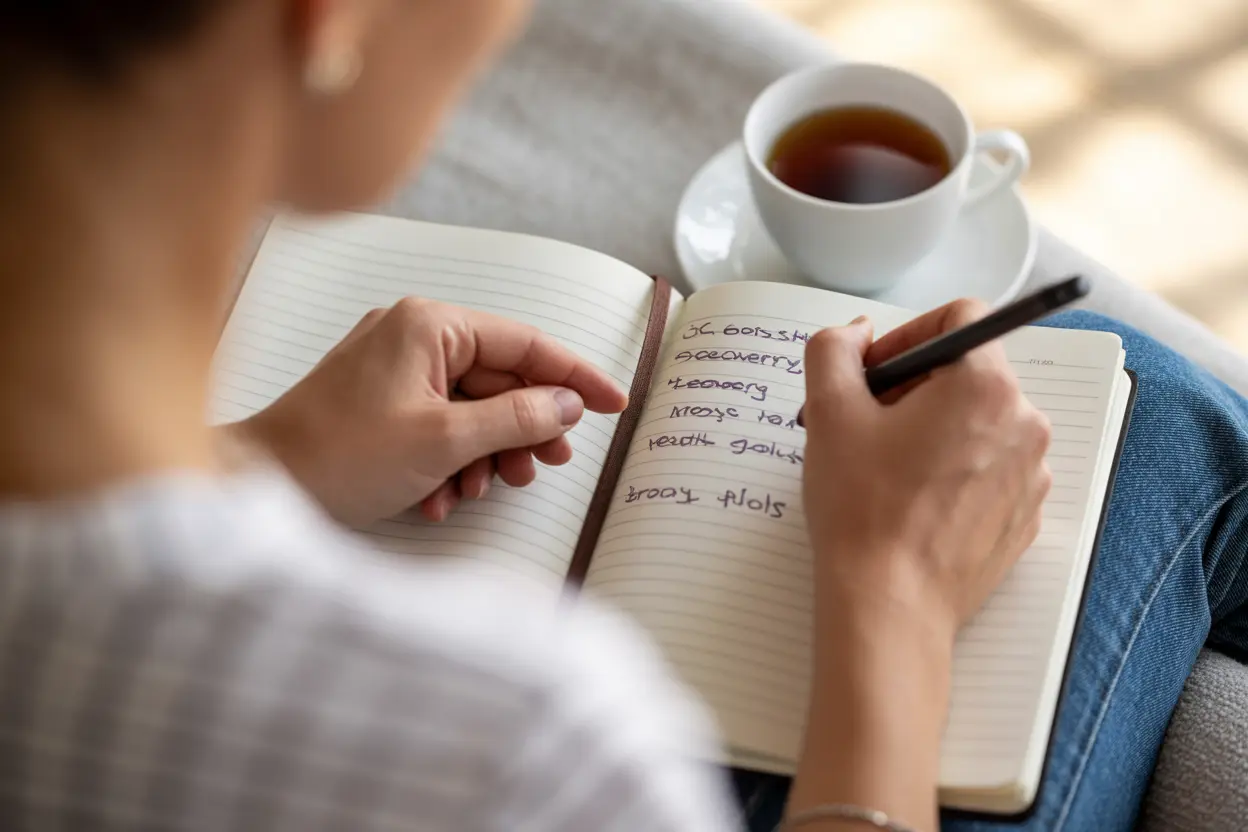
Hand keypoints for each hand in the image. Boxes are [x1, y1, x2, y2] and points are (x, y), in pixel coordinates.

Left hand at [229, 298, 627, 526]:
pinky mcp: (381, 402)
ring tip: (484, 490)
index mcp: (431, 325)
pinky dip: (450, 460)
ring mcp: (395, 369)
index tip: (613, 403)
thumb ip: (516, 418)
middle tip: (546, 466)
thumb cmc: (341, 454)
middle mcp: (414, 335)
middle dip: (522, 430)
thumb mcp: (444, 441)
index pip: (525, 342)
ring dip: (486, 453)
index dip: (574, 376)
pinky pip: (438, 424)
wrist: (259, 483)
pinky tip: (442, 499)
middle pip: (499, 379)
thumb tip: (566, 405)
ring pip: (471, 408)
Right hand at [801, 300, 1051, 645]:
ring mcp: (1033, 475)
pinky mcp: (1026, 516)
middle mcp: (1025, 423)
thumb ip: (834, 349)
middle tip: (865, 424)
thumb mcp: (829, 412)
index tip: (871, 374)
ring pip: (979, 422)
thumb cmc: (862, 507)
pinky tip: (912, 502)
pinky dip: (954, 471)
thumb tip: (857, 334)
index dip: (906, 335)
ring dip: (933, 430)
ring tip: (886, 469)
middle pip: (969, 373)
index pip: (959, 318)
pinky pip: (991, 470)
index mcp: (986, 386)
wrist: (890, 605)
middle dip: (914, 387)